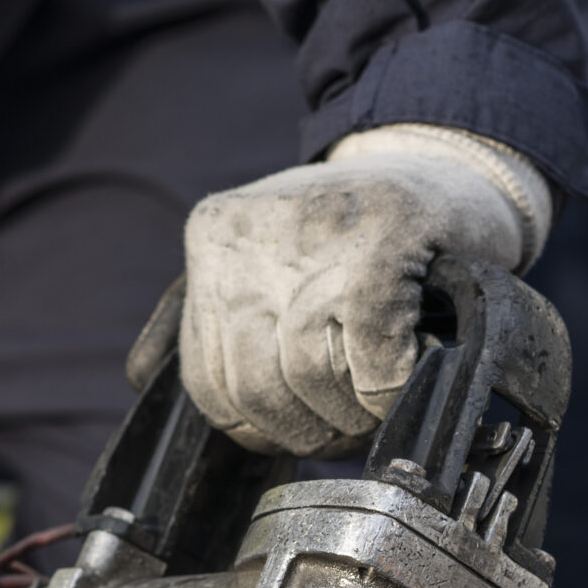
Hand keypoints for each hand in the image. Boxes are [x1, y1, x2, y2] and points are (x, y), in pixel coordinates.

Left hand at [178, 124, 553, 457]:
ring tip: (379, 400)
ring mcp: (312, 232)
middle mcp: (247, 233)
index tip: (303, 429)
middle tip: (349, 424)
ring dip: (354, 414)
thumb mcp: (266, 254)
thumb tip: (139, 376)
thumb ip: (204, 310)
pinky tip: (410, 368)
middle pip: (254, 389)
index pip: (205, 381)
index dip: (259, 429)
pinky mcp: (381, 241)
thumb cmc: (358, 231)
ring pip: (309, 380)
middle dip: (310, 428)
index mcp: (212, 238)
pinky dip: (392, 390)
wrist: (449, 158)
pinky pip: (372, 363)